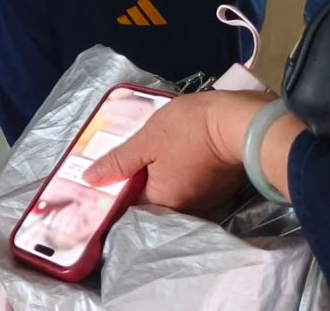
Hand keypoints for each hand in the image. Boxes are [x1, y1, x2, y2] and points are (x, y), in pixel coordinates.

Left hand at [80, 91, 259, 212]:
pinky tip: (175, 147)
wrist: (240, 122)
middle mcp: (186, 207)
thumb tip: (89, 179)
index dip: (116, 187)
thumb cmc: (189, 130)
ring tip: (150, 146)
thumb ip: (119, 161)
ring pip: (173, 187)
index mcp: (164, 200)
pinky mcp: (219, 184)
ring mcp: (206, 197)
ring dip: (161, 170)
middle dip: (139, 176)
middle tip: (127, 152)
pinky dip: (180, 167)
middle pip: (153, 196)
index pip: (131, 202)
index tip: (106, 172)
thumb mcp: (147, 140)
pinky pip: (190, 180)